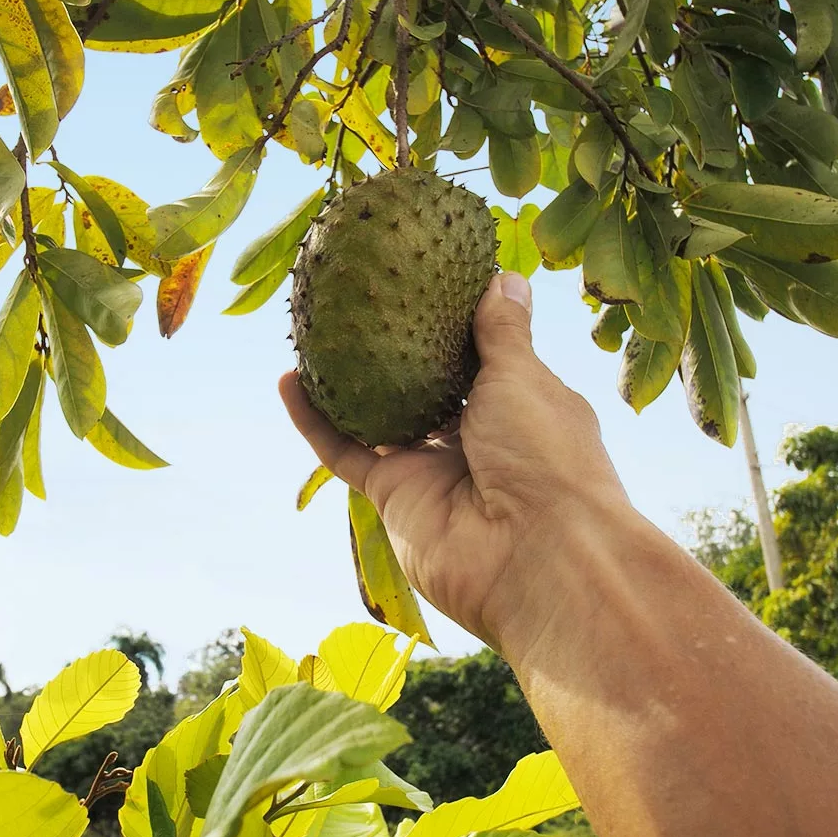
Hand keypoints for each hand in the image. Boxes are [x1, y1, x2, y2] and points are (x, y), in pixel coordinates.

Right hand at [279, 272, 633, 657]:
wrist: (538, 559)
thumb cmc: (548, 458)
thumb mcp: (525, 378)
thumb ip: (504, 331)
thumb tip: (505, 277)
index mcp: (519, 407)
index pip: (482, 359)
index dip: (453, 326)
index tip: (424, 283)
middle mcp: (476, 438)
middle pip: (425, 387)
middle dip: (396, 352)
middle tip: (362, 302)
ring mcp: (432, 468)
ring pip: (378, 417)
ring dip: (347, 381)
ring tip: (316, 333)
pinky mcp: (393, 495)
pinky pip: (344, 452)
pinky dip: (314, 419)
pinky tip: (288, 379)